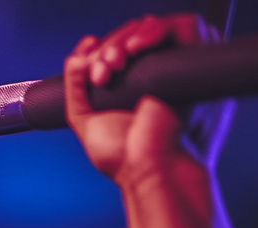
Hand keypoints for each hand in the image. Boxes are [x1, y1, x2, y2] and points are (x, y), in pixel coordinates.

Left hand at [64, 14, 232, 189]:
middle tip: (98, 75)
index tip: (83, 65)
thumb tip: (76, 57)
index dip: (95, 51)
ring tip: (109, 67)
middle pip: (125, 37)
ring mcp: (164, 68)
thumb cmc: (122, 156)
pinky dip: (148, 32)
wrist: (147, 168)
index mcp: (124, 87)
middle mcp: (145, 75)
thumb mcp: (85, 120)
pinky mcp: (182, 64)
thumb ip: (74, 92)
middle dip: (105, 49)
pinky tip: (129, 51)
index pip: (110, 51)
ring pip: (143, 30)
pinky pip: (172, 29)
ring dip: (119, 42)